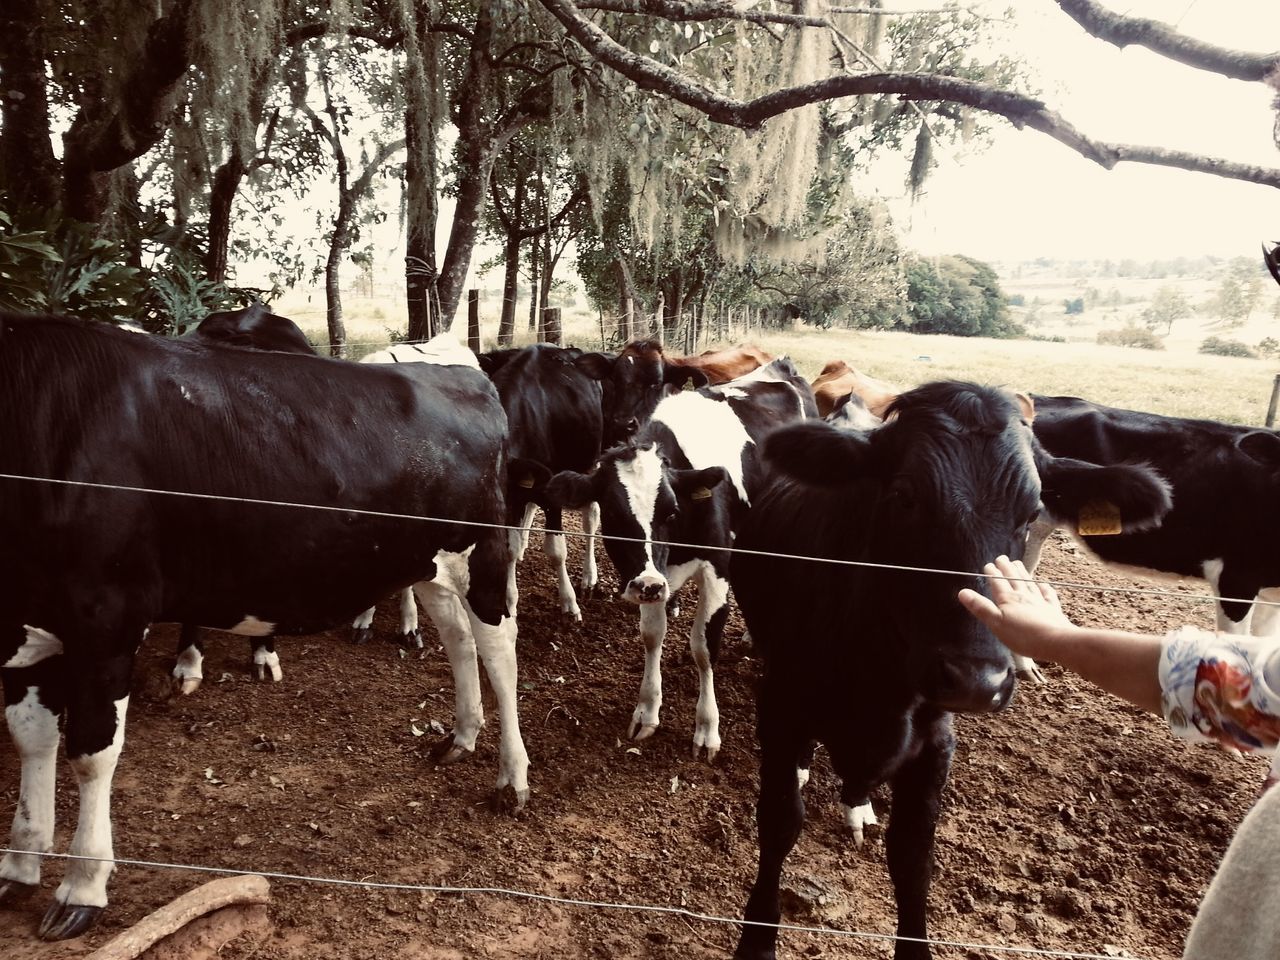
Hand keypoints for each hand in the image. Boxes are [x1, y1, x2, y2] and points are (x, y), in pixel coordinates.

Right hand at [957, 555, 1075, 658]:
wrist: (1056, 642)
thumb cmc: (1024, 636)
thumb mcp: (996, 624)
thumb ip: (980, 607)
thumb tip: (963, 592)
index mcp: (1008, 599)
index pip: (998, 582)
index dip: (992, 573)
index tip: (988, 564)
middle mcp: (1023, 596)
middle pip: (1013, 578)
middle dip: (1006, 567)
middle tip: (1002, 557)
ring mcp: (1039, 601)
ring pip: (1028, 583)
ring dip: (1022, 572)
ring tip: (1018, 563)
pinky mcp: (1052, 609)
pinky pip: (1047, 594)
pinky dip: (1043, 587)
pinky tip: (1042, 583)